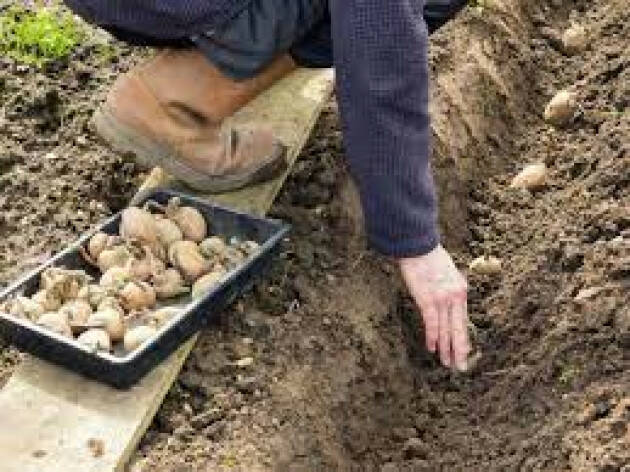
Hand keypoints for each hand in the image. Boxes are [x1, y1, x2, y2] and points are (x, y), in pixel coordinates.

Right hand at [399, 245, 469, 370]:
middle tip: (460, 367)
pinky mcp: (428, 299)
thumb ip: (449, 288)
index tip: (463, 352)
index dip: (463, 338)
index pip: (463, 321)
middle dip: (459, 350)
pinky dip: (433, 337)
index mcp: (461, 290)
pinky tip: (433, 348)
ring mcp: (442, 299)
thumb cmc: (429, 256)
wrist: (418, 245)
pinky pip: (432, 323)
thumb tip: (446, 300)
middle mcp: (455, 297)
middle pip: (459, 329)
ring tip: (448, 364)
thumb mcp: (447, 272)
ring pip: (447, 330)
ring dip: (446, 349)